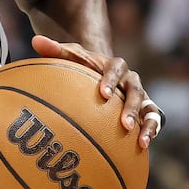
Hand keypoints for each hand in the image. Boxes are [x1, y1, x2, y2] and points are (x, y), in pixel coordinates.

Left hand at [31, 36, 158, 148]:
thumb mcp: (71, 57)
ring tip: (140, 141)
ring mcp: (140, 96)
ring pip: (149, 108)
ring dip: (147, 124)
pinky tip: (143, 146)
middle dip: (131, 108)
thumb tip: (35, 41)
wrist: (101, 74)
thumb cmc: (83, 66)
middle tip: (124, 124)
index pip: (115, 69)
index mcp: (115, 66)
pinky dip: (150, 132)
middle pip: (135, 91)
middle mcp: (131, 80)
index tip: (103, 94)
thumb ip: (55, 50)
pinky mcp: (145, 110)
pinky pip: (153, 121)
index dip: (111, 80)